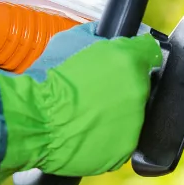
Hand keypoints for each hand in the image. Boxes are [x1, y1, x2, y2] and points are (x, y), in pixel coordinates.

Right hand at [0, 22, 161, 184]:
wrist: (34, 121)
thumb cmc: (47, 82)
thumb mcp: (69, 41)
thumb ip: (96, 36)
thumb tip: (105, 35)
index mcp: (127, 60)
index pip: (149, 53)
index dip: (136, 56)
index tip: (128, 61)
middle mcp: (137, 91)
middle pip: (140, 86)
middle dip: (123, 87)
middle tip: (96, 92)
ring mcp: (134, 123)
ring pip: (133, 114)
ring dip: (117, 113)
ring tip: (89, 114)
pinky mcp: (124, 148)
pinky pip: (122, 139)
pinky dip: (109, 137)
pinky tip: (89, 131)